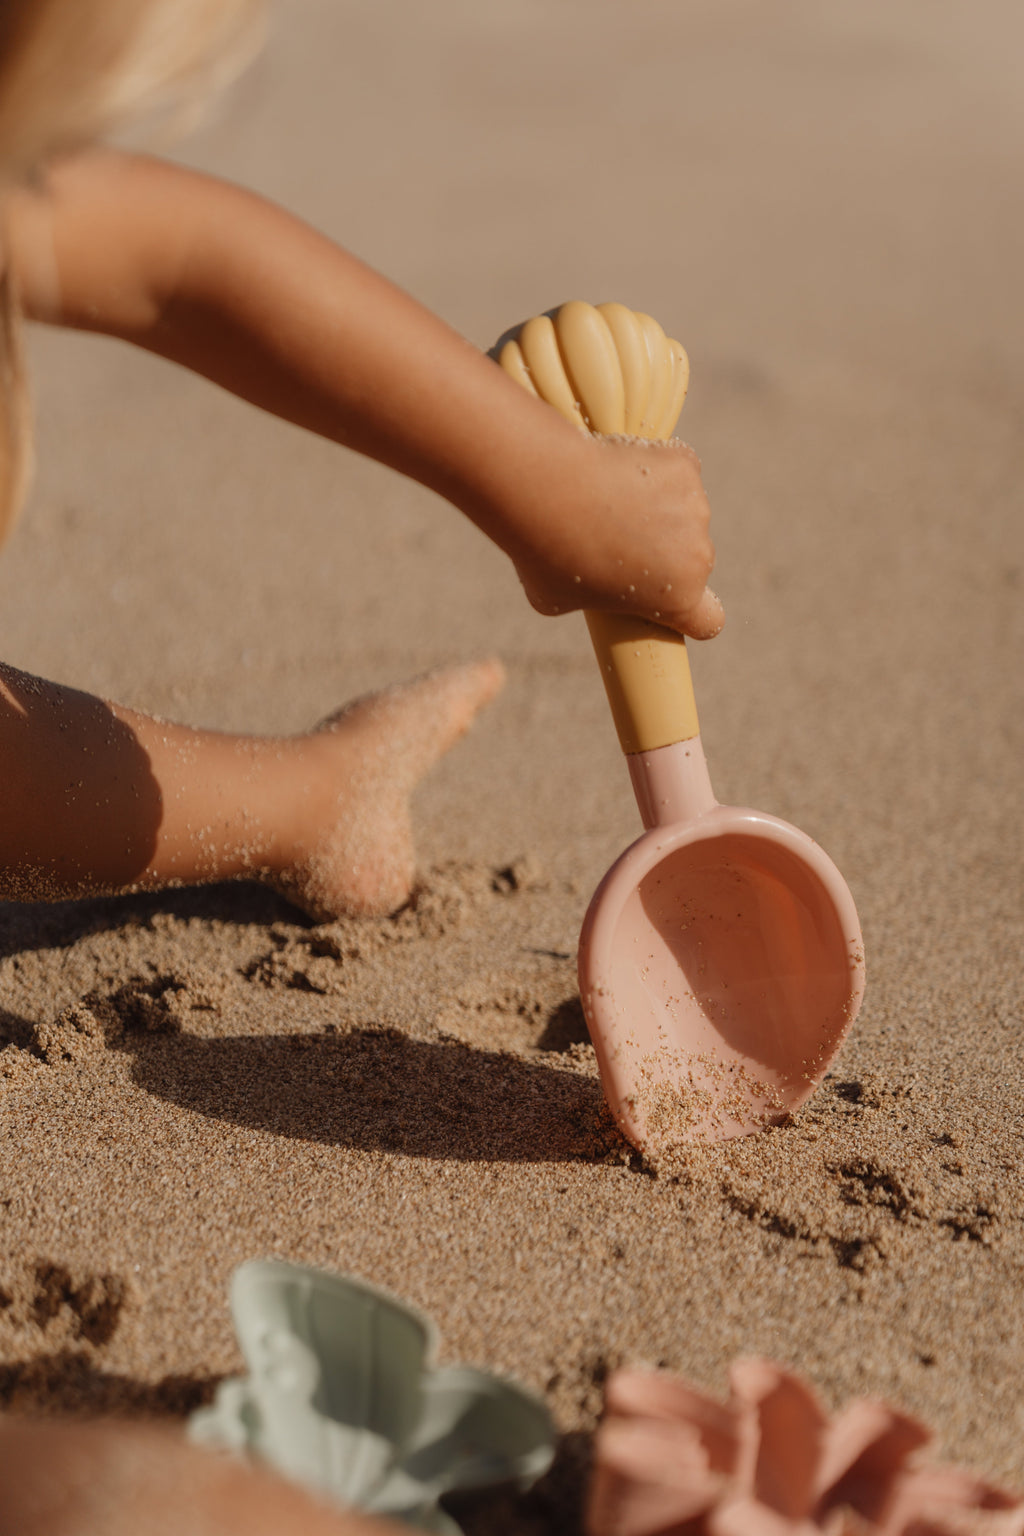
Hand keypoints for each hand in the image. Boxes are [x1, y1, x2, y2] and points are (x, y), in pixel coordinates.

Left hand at [509, 433, 723, 639]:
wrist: (544, 489)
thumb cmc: (544, 553)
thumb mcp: (561, 599)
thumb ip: (595, 596)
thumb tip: (594, 583)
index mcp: (677, 598)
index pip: (709, 620)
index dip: (692, 614)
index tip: (669, 602)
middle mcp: (698, 556)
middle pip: (692, 561)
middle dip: (663, 554)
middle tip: (615, 540)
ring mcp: (695, 505)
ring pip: (683, 512)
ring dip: (659, 510)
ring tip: (609, 504)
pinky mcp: (684, 464)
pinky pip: (676, 471)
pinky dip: (655, 471)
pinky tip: (619, 473)